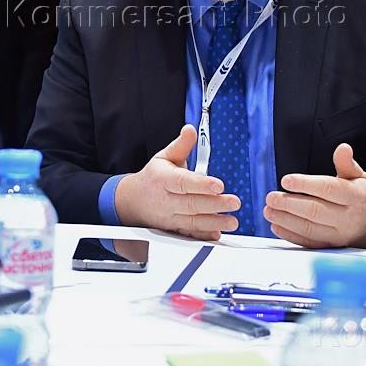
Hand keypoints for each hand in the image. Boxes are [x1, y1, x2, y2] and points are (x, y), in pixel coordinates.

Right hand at [114, 125, 240, 240]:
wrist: (132, 201)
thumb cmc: (153, 178)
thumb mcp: (164, 157)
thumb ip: (181, 145)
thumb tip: (190, 129)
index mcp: (163, 179)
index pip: (183, 182)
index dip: (201, 184)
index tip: (218, 184)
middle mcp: (166, 199)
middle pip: (191, 204)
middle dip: (215, 204)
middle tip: (234, 202)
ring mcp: (168, 217)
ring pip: (192, 221)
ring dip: (214, 223)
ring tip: (232, 221)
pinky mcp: (172, 229)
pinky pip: (188, 234)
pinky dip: (203, 236)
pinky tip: (216, 234)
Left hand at [262, 144, 365, 247]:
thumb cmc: (363, 196)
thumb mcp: (361, 177)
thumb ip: (347, 164)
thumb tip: (343, 148)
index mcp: (356, 196)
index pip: (329, 189)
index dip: (306, 184)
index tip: (286, 180)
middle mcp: (348, 217)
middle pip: (316, 211)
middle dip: (290, 204)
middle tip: (271, 197)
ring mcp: (340, 235)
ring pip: (310, 228)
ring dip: (286, 220)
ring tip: (268, 210)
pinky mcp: (332, 246)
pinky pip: (309, 242)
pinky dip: (291, 235)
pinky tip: (276, 226)